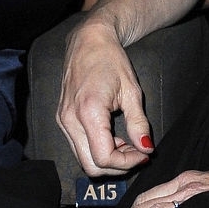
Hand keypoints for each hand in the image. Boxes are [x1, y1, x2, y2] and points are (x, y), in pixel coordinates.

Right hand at [58, 17, 155, 175]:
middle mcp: (70, 119)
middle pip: (91, 165)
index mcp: (88, 111)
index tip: (143, 154)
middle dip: (117, 166)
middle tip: (137, 154)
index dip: (127, 162)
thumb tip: (146, 148)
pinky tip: (112, 137)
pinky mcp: (62, 120)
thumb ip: (138, 124)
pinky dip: (97, 150)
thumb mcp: (132, 92)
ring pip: (83, 159)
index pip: (104, 157)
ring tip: (126, 144)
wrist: (89, 41)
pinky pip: (78, 147)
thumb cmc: (111, 60)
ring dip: (107, 159)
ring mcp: (63, 121)